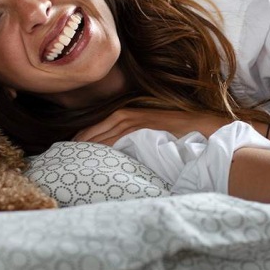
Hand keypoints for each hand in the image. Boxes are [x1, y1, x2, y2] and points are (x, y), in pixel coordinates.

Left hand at [73, 108, 230, 145]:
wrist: (205, 127)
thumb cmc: (180, 132)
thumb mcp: (154, 134)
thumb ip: (136, 140)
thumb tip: (122, 155)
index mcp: (131, 114)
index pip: (100, 126)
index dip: (84, 137)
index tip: (70, 148)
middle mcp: (131, 114)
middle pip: (99, 128)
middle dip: (81, 140)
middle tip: (64, 154)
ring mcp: (138, 119)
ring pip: (107, 131)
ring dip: (89, 142)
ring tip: (73, 155)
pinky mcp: (146, 125)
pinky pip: (121, 135)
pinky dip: (107, 142)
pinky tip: (96, 153)